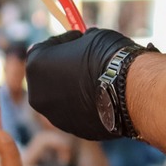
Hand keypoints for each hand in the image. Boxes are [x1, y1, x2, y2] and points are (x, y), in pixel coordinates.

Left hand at [24, 27, 151, 140]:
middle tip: (85, 61)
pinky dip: (85, 105)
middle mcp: (38, 94)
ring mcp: (54, 116)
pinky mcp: (73, 129)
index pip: (43, 48)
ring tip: (97, 80)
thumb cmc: (108, 57)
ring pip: (62, 98)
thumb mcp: (91, 36)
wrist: (129, 91)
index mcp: (36, 66)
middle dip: (64, 68)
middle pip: (48, 77)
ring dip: (74, 89)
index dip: (62, 42)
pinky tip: (103, 96)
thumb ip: (78, 44)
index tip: (78, 39)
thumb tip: (81, 45)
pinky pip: (77, 112)